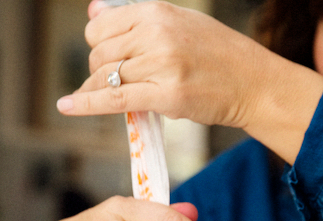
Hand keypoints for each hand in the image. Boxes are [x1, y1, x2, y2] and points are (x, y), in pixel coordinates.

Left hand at [57, 0, 322, 163]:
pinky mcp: (166, 97)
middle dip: (99, 70)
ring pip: (107, 78)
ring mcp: (162, 66)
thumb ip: (137, 19)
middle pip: (100, 54)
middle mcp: (157, 35)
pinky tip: (67, 106)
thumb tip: (93, 11)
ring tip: (96, 97)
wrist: (255, 83)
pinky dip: (86, 104)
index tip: (106, 57)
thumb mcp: (181, 23)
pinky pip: (115, 99)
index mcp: (158, 12)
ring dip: (97, 90)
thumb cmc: (221, 55)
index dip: (97, 44)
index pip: (101, 26)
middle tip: (114, 82)